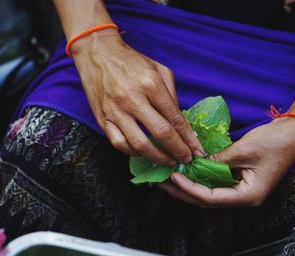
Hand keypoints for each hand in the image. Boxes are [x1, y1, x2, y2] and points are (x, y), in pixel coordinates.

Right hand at [71, 29, 203, 164]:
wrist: (98, 54)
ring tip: (169, 161)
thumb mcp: (159, 70)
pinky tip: (145, 154)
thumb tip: (180, 121)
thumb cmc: (132, 62)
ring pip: (139, 144)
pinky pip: (119, 144)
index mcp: (151, 84)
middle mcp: (133, 99)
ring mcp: (115, 111)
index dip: (189, 138)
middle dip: (178, 151)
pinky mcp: (102, 119)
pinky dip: (134, 153)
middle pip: (160, 133)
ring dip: (158, 158)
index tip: (197, 151)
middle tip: (186, 160)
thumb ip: (172, 95)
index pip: (175, 118)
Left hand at [158, 118, 294, 207]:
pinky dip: (202, 177)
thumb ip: (219, 159)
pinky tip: (189, 170)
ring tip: (170, 178)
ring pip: (211, 192)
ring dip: (191, 185)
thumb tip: (195, 162)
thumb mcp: (244, 149)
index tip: (174, 178)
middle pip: (208, 200)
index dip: (190, 189)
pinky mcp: (241, 179)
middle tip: (163, 182)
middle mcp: (244, 197)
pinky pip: (217, 182)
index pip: (212, 198)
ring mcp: (242, 188)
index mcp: (248, 196)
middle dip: (184, 192)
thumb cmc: (275, 142)